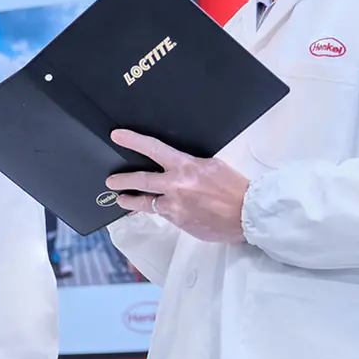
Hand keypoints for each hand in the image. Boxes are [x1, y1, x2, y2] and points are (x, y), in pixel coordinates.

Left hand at [105, 129, 250, 242]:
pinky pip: (164, 215)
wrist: (247, 215)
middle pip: (141, 181)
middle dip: (122, 180)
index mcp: (185, 167)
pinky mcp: (179, 223)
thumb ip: (189, 165)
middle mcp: (176, 186)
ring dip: (131, 201)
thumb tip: (176, 164)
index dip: (133, 141)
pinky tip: (158, 210)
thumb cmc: (234, 187)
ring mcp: (175, 207)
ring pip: (146, 203)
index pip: (154, 149)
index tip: (117, 136)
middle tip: (110, 180)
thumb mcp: (212, 165)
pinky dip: (160, 211)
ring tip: (121, 199)